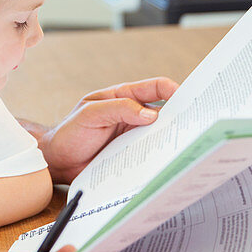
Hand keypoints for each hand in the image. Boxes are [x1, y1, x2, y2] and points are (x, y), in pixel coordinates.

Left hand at [35, 77, 178, 182]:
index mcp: (124, 97)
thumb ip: (118, 109)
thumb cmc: (70, 133)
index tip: (186, 99)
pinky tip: (168, 164)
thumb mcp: (90, 115)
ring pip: (161, 134)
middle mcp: (133, 115)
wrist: (56, 161)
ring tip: (186, 146)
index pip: (155, 87)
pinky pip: (151, 154)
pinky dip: (161, 157)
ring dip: (172, 138)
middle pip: (164, 112)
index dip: (173, 90)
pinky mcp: (132, 155)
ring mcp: (134, 136)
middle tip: (194, 124)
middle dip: (180, 115)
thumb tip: (151, 114)